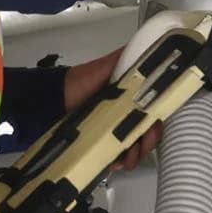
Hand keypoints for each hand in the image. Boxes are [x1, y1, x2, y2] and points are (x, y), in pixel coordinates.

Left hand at [63, 49, 160, 170]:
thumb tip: (153, 49)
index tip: (152, 132)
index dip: (157, 124)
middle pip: (148, 132)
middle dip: (147, 144)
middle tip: (139, 150)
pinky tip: (114, 163)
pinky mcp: (102, 140)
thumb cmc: (82, 81)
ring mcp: (115, 127)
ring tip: (125, 161)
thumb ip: (129, 58)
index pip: (156, 111)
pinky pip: (117, 153)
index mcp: (134, 94)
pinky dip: (119, 160)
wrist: (53, 98)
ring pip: (134, 145)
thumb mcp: (108, 66)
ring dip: (134, 155)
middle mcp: (128, 111)